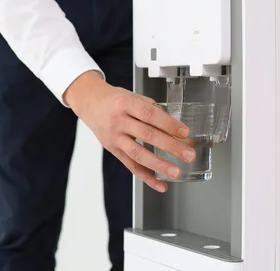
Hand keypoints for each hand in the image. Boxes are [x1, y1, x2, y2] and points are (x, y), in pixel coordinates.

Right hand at [64, 71, 195, 192]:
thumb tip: (175, 127)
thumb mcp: (132, 96)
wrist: (90, 103)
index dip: (168, 124)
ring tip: (176, 171)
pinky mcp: (113, 150)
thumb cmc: (114, 99)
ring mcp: (115, 137)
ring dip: (159, 165)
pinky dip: (147, 177)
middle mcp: (119, 121)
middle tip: (188, 154)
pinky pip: (131, 166)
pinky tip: (160, 184)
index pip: (150, 114)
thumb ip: (152, 109)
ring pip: (138, 153)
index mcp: (126, 103)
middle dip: (170, 146)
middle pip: (147, 135)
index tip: (184, 132)